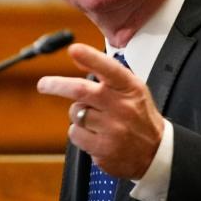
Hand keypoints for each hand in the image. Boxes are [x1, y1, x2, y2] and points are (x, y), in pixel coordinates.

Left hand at [37, 43, 163, 178]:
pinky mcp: (103, 148)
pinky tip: (96, 135)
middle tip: (44, 84)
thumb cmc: (139, 116)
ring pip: (75, 113)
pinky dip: (80, 133)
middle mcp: (122, 107)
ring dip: (78, 114)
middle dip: (57, 85)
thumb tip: (78, 57)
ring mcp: (113, 129)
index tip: (74, 50)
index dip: (90, 58)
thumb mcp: (132, 90)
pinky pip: (75, 134)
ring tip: (95, 120)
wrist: (155, 151)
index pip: (109, 69)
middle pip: (80, 91)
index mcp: (131, 89)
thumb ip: (108, 74)